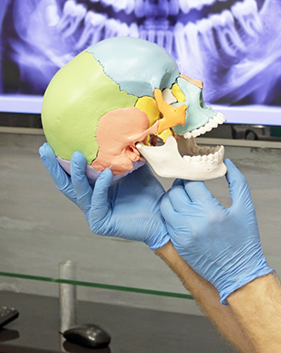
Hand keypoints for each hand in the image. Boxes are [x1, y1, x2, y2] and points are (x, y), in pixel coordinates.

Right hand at [39, 143, 169, 249]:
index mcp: (94, 188)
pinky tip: (106, 174)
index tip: (49, 142)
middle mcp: (90, 200)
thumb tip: (124, 130)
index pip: (73, 174)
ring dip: (76, 173)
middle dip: (54, 166)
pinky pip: (97, 201)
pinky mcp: (100, 223)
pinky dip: (100, 187)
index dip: (60, 160)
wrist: (164, 214)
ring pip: (79, 192)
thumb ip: (126, 153)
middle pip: (66, 183)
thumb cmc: (148, 193)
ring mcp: (94, 213)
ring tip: (77, 156)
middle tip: (45, 149)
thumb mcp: (135, 168)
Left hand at [160, 159, 272, 301]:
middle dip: (183, 184)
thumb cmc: (245, 241)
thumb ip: (237, 181)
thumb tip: (227, 163)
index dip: (194, 175)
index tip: (197, 172)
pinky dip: (172, 212)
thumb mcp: (246, 207)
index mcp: (211, 211)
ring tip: (185, 195)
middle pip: (176, 192)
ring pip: (166, 205)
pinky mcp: (178, 244)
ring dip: (174, 197)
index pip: (192, 183)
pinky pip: (167, 221)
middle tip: (191, 182)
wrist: (239, 273)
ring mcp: (183, 235)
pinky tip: (183, 210)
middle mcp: (193, 223)